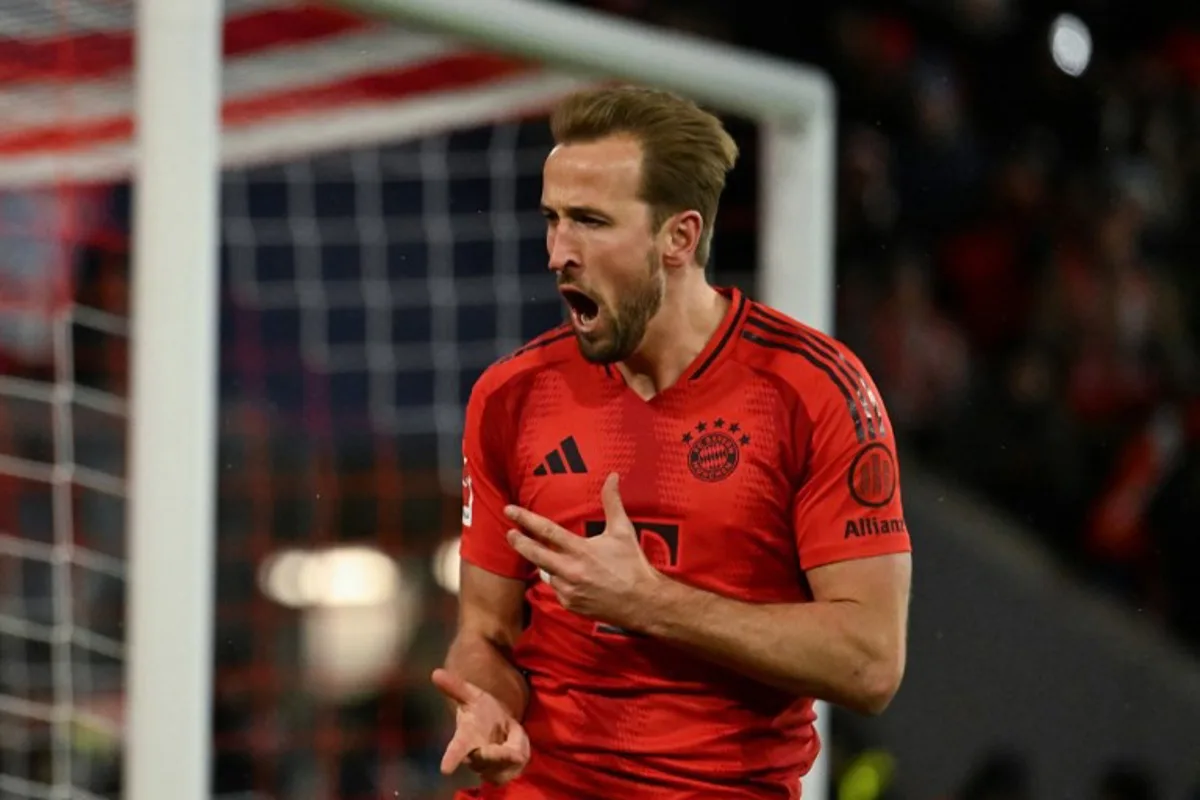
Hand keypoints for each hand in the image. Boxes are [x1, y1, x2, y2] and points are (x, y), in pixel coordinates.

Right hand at [432, 668, 529, 784]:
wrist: (497, 727)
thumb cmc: (481, 711)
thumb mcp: (472, 695)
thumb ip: (456, 687)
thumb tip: (435, 673)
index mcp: (465, 738)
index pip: (456, 749)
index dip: (451, 758)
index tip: (445, 769)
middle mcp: (474, 758)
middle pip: (483, 763)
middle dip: (493, 757)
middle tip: (502, 750)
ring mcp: (488, 768)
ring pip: (499, 772)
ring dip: (508, 758)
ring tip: (511, 742)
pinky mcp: (504, 773)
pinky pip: (514, 771)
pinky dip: (519, 758)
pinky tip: (516, 747)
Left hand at [505, 472, 660, 629]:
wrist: (642, 602)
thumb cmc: (633, 565)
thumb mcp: (623, 531)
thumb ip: (613, 502)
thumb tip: (613, 476)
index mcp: (581, 551)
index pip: (546, 532)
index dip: (525, 519)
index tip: (509, 511)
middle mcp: (570, 571)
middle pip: (535, 554)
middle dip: (519, 542)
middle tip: (509, 533)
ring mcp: (568, 590)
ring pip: (546, 573)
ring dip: (547, 564)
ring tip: (555, 558)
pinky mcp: (570, 604)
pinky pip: (557, 589)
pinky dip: (560, 581)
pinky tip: (573, 577)